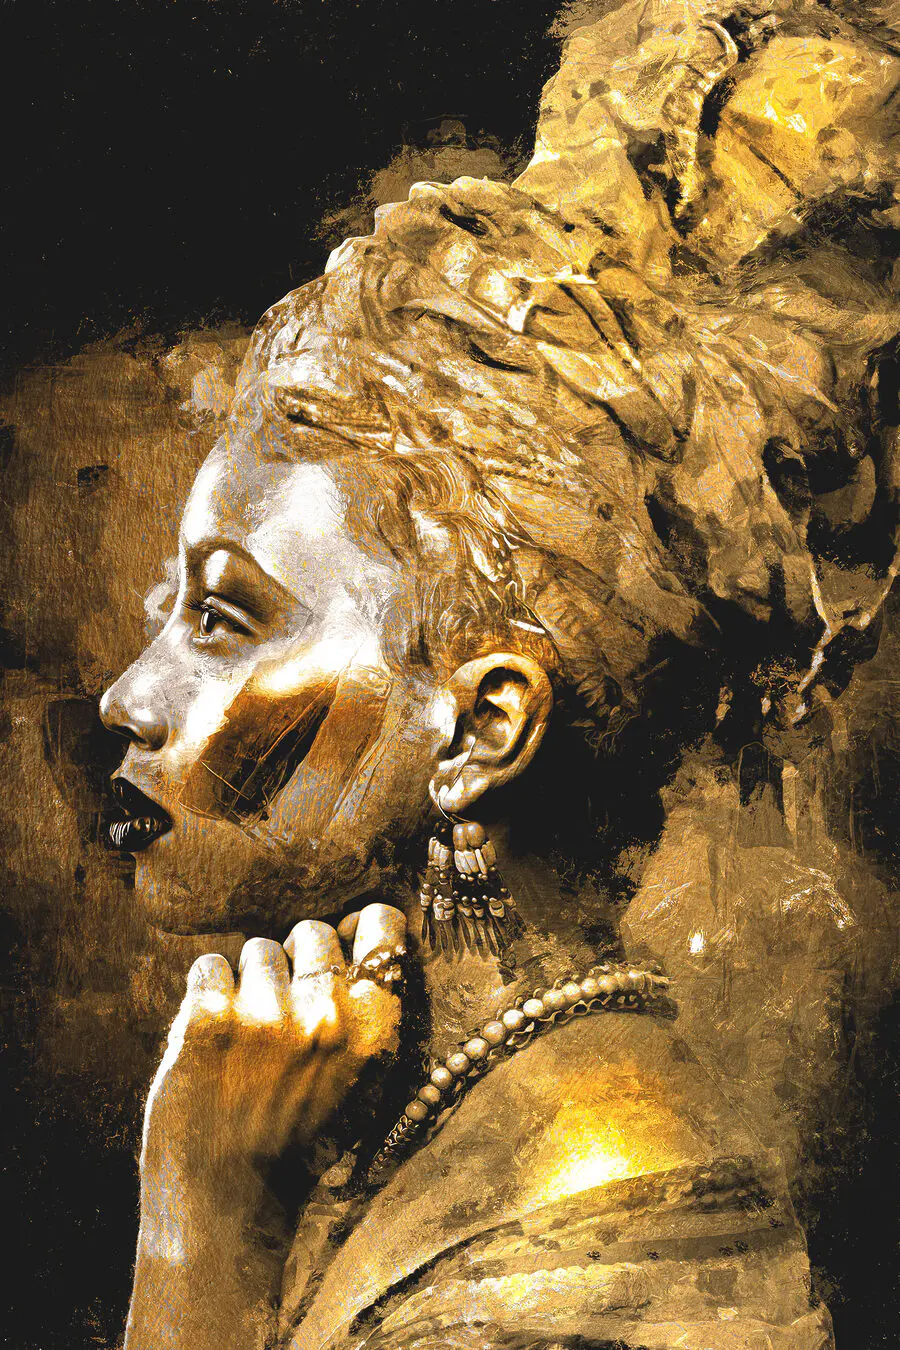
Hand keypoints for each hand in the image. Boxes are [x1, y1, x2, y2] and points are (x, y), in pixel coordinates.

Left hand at [140, 902, 406, 1190]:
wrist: (228, 1205)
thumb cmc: (298, 1145)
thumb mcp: (362, 1084)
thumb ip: (367, 1012)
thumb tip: (365, 928)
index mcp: (375, 1030)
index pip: (384, 931)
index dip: (362, 928)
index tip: (347, 940)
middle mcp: (327, 1014)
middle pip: (313, 933)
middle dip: (297, 961)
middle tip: (282, 1011)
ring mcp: (267, 1014)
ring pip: (259, 949)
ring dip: (249, 982)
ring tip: (244, 1038)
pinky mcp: (209, 1019)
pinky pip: (209, 965)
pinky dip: (206, 991)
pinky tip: (212, 1034)